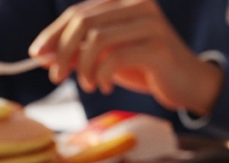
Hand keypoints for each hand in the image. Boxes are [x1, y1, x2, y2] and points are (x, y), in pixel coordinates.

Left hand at [29, 0, 221, 114]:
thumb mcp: (110, 57)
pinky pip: (115, 58)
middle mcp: (139, 5)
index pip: (78, 13)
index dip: (53, 33)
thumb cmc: (149, 69)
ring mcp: (150, 24)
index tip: (38, 55)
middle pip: (83, 22)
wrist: (190, 85)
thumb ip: (81, 52)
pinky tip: (103, 88)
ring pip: (96, 39)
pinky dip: (101, 75)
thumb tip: (43, 55)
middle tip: (55, 75)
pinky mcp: (158, 48)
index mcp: (125, 1)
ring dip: (82, 66)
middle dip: (62, 50)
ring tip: (86, 85)